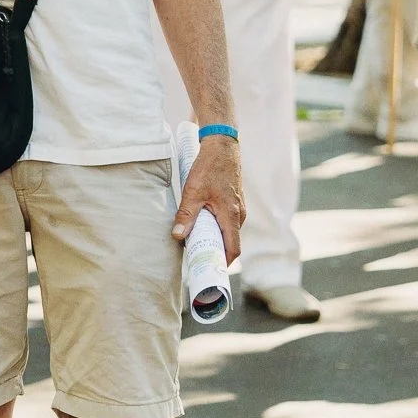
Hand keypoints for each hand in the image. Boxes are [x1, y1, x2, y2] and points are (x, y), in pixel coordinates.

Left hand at [172, 134, 242, 266]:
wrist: (222, 146)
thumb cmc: (210, 167)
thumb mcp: (194, 191)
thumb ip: (186, 215)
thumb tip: (178, 236)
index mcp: (232, 215)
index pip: (233, 249)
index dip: (222, 263)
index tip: (209, 270)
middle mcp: (239, 215)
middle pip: (230, 242)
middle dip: (214, 253)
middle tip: (196, 260)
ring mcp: (239, 209)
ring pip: (228, 232)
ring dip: (214, 239)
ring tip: (195, 245)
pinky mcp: (234, 203)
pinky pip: (227, 222)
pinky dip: (216, 228)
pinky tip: (200, 226)